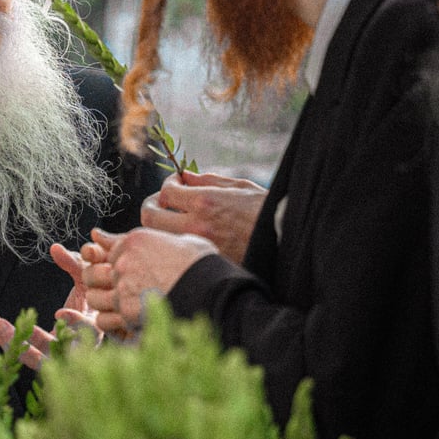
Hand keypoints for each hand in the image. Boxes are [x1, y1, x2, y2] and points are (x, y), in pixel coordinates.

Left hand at [0, 243, 98, 369]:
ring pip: (33, 358)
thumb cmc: (88, 299)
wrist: (86, 327)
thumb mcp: (85, 279)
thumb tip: (54, 247)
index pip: (88, 330)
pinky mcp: (42, 360)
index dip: (75, 323)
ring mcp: (58, 359)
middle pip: (56, 353)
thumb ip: (74, 263)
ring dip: (11, 340)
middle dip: (32, 339)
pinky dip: (5, 338)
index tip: (59, 313)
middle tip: (8, 325)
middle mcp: (77, 350)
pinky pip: (21, 354)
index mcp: (94, 329)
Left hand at [81, 227, 214, 334]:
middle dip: (103, 283)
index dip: (115, 264)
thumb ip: (162, 240)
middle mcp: (124, 259)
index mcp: (136, 239)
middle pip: (96, 272)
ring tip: (122, 311)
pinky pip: (105, 319)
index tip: (125, 275)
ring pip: (95, 296)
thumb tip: (162, 243)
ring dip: (106, 304)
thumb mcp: (185, 240)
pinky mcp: (126, 310)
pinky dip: (113, 324)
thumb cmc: (204, 265)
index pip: (110, 251)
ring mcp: (123, 284)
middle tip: (116, 293)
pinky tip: (128, 324)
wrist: (212, 289)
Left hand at [141, 170, 265, 264]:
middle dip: (152, 206)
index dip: (167, 185)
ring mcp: (198, 247)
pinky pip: (176, 253)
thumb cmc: (265, 209)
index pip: (165, 193)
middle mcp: (197, 225)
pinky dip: (174, 244)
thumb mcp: (238, 186)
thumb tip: (184, 176)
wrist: (287, 239)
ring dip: (160, 227)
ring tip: (171, 220)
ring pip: (159, 238)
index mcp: (204, 202)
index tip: (176, 184)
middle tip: (161, 202)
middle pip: (150, 217)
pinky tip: (185, 238)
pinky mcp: (205, 262)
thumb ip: (207, 180)